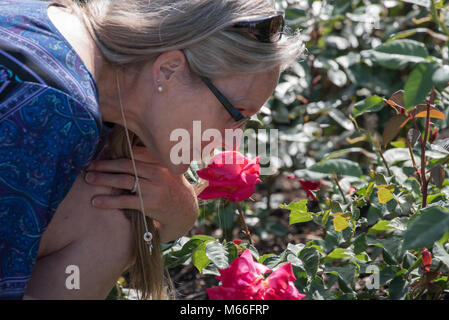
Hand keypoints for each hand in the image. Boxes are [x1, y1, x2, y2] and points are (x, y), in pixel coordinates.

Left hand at [84, 146, 198, 242]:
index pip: (135, 152)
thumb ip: (152, 159)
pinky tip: (95, 201)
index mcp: (161, 161)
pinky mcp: (149, 204)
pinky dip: (108, 200)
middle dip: (105, 164)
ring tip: (88, 179)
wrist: (185, 211)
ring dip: (103, 179)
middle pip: (126, 164)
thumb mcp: (168, 169)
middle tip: (89, 165)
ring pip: (123, 180)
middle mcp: (158, 172)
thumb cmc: (172, 188)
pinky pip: (124, 200)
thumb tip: (127, 148)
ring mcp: (154, 188)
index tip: (102, 152)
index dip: (116, 152)